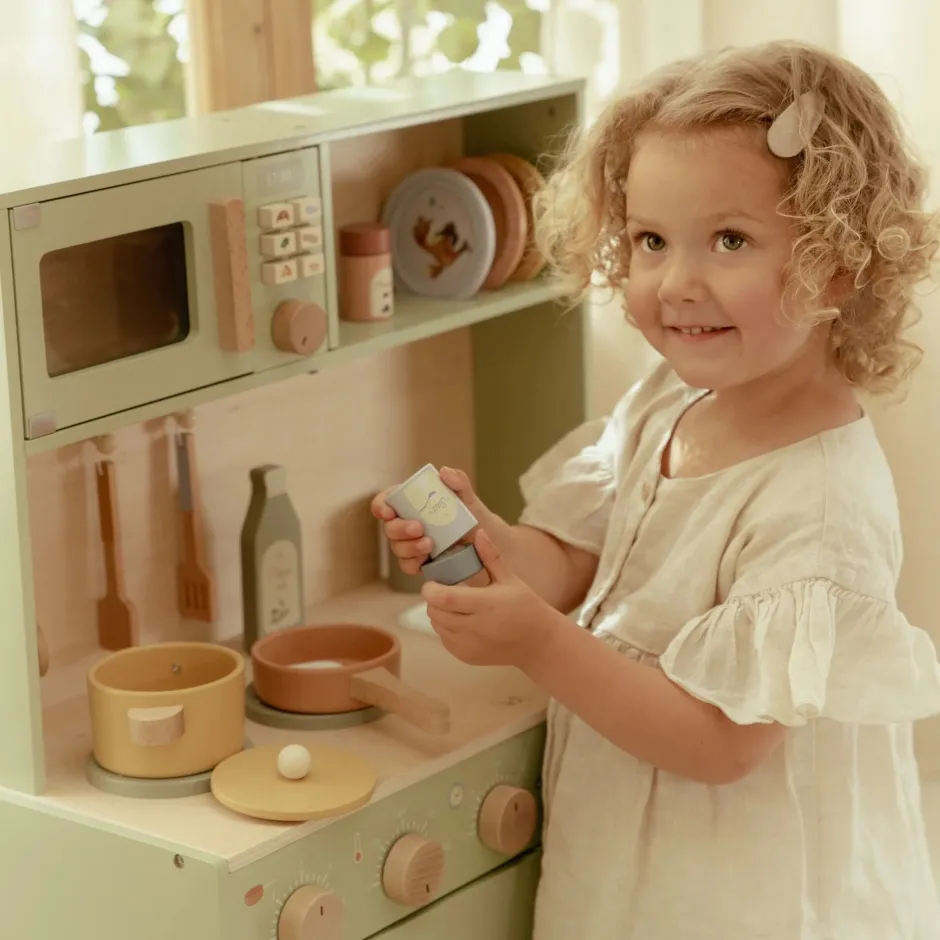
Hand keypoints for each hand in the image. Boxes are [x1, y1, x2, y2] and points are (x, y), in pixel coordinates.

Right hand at [371, 466, 499, 575]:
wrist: (483, 538)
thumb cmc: (469, 512)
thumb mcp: (466, 496)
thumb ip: (458, 481)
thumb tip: (444, 472)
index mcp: (410, 503)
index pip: (386, 501)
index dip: (381, 506)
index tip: (389, 511)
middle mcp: (405, 523)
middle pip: (389, 528)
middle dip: (399, 529)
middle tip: (418, 528)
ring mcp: (410, 544)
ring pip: (397, 548)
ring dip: (409, 547)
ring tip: (429, 545)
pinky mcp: (418, 561)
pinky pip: (407, 565)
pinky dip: (413, 563)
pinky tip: (425, 560)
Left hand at [421, 528, 561, 669]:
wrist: (537, 642)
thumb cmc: (525, 606)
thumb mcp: (510, 579)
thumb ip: (490, 556)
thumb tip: (478, 531)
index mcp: (485, 605)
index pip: (443, 598)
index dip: (431, 589)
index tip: (434, 581)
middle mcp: (474, 628)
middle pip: (435, 611)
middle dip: (434, 599)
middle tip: (445, 590)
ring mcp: (469, 645)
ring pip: (437, 625)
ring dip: (439, 613)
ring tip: (454, 604)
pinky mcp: (466, 657)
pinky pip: (444, 639)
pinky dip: (446, 628)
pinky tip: (461, 621)